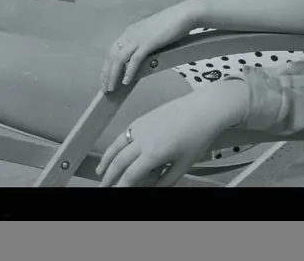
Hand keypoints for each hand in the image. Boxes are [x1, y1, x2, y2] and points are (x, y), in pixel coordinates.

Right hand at [96, 85, 248, 186]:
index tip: (114, 195)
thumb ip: (165, 180)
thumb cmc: (197, 137)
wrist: (203, 108)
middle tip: (102, 188)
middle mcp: (143, 139)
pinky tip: (114, 151)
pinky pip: (124, 134)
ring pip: (117, 145)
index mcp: (153, 153)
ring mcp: (141, 126)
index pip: (130, 175)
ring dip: (106, 160)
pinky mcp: (143, 117)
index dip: (120, 187)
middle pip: (119, 161)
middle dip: (109, 177)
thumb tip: (152, 190)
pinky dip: (114, 145)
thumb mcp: (183, 165)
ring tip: (100, 172)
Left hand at [101, 3, 197, 91]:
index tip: (104, 78)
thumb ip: (144, 44)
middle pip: (112, 56)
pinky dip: (129, 71)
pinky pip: (134, 60)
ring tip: (111, 88)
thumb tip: (141, 59)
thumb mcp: (151, 34)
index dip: (107, 65)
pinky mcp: (148, 43)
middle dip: (106, 73)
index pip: (112, 50)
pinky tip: (126, 81)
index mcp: (130, 31)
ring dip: (113, 75)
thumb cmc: (170, 24)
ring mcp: (138, 38)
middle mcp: (130, 34)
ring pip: (119, 59)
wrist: (182, 15)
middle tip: (105, 88)